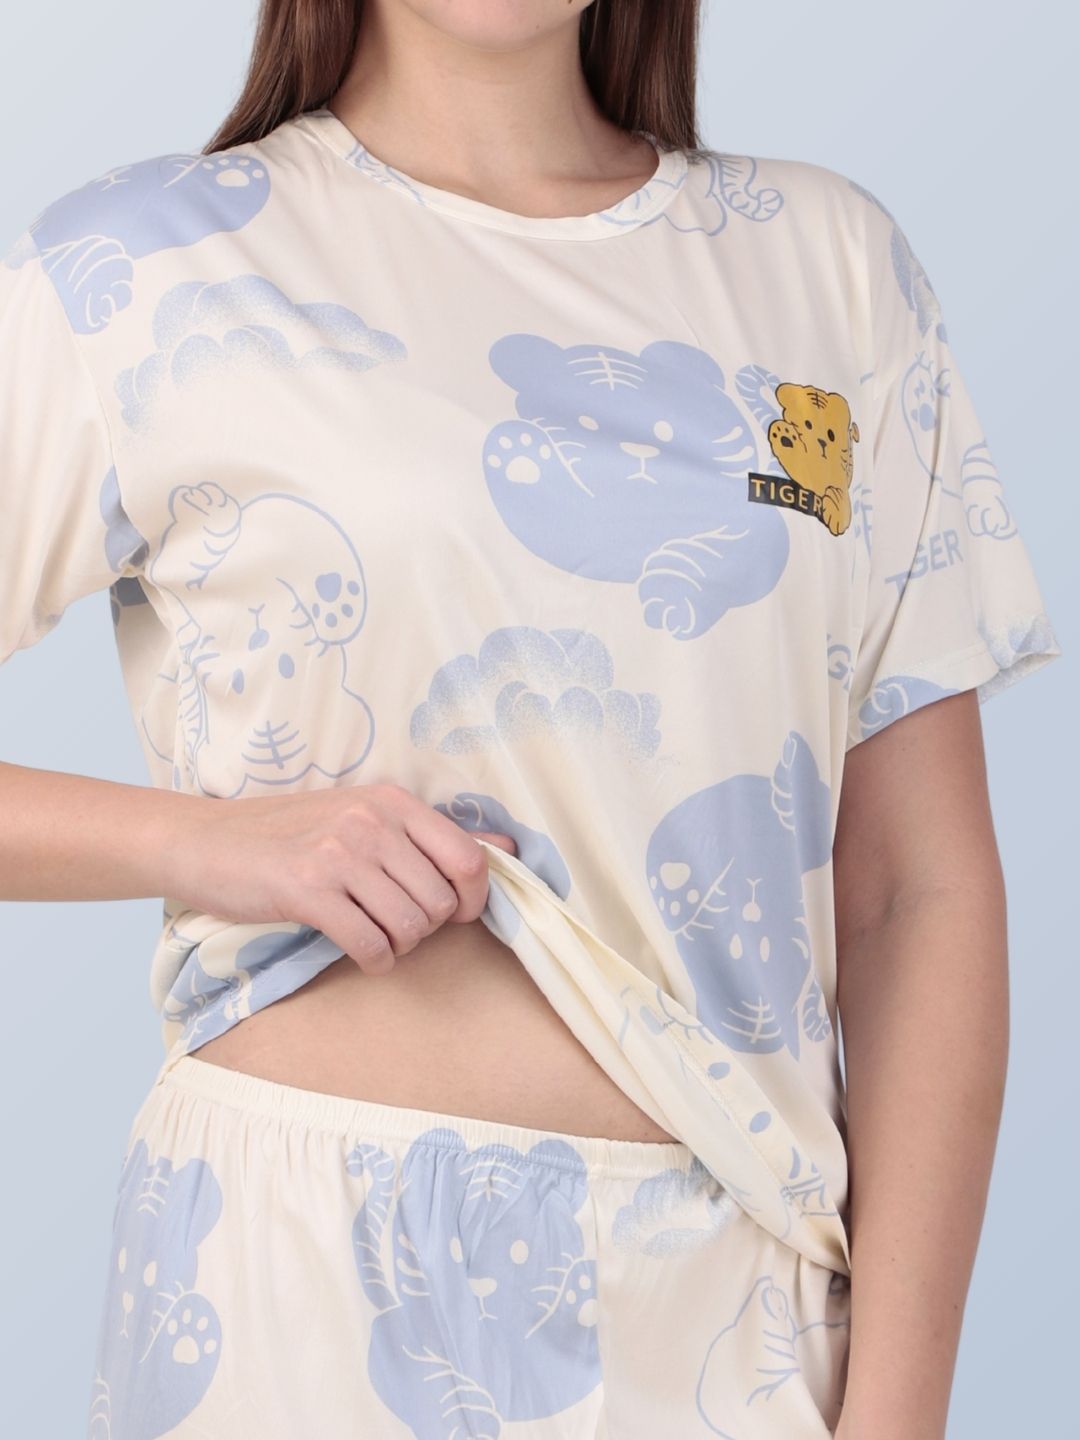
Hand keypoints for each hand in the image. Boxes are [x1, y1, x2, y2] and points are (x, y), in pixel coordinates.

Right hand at [166, 782, 517, 973]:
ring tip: (374, 935)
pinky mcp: (307, 890)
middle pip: (441, 902)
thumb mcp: (364, 818)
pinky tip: (357, 949)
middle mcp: (371, 821)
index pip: (469, 859)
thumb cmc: (289, 835)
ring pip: (410, 927)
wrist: (205, 841)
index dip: (474, 900)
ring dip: (399, 946)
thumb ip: (434, 837)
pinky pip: (371, 945)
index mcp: (392, 801)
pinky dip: (373, 960)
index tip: (454, 915)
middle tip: (396, 926)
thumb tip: (508, 851)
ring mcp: (339, 853)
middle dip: (427, 929)